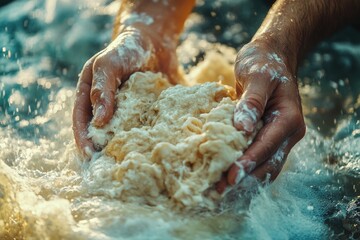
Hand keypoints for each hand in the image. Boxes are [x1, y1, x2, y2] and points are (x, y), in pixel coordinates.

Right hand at [72, 26, 180, 157]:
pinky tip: (148, 151)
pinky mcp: (145, 114)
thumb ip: (102, 89)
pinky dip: (144, 140)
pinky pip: (142, 130)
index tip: (88, 156)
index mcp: (89, 95)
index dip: (82, 139)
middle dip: (100, 150)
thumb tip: (98, 122)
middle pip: (99, 133)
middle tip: (105, 168)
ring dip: (122, 149)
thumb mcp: (108, 64)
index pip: (81, 121)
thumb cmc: (126, 49)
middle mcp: (106, 107)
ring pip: (121, 135)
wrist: (155, 42)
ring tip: (126, 165)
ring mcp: (126, 112)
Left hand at [217, 39, 305, 192]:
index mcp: (289, 119)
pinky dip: (244, 168)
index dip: (249, 162)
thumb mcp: (257, 76)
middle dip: (245, 178)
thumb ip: (252, 102)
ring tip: (220, 190)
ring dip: (244, 178)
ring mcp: (278, 137)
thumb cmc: (263, 63)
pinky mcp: (266, 137)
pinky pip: (256, 158)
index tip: (230, 177)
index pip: (268, 146)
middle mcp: (287, 133)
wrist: (270, 57)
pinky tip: (226, 175)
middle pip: (268, 163)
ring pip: (264, 166)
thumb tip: (242, 128)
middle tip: (219, 191)